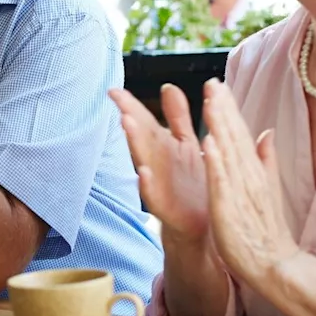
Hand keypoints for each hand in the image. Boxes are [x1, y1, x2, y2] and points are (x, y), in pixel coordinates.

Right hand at [110, 84, 209, 242]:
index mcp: (164, 146)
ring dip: (134, 142)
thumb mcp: (186, 145)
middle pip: (141, 136)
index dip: (131, 104)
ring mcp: (159, 185)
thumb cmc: (192, 186)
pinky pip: (154, 196)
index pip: (145, 121)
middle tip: (117, 98)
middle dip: (130, 116)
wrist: (201, 228)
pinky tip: (142, 173)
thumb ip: (177, 117)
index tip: (114, 90)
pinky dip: (147, 185)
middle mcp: (157, 163)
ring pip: (144, 160)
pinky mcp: (166, 209)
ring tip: (126, 122)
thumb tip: (168, 87)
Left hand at [200, 80, 299, 282]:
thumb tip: (267, 132)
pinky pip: (222, 183)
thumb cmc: (266, 229)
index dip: (228, 108)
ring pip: (228, 153)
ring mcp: (240, 191)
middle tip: (212, 81)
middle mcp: (248, 176)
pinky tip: (207, 144)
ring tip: (209, 101)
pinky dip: (216, 163)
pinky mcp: (230, 209)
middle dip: (223, 108)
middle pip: (235, 137)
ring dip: (219, 126)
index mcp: (253, 171)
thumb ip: (266, 159)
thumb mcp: (267, 189)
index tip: (217, 84)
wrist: (276, 265)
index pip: (240, 134)